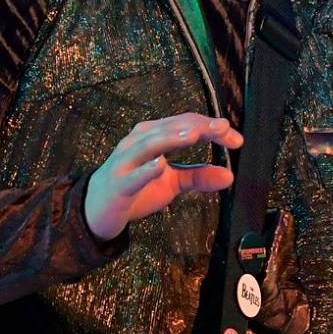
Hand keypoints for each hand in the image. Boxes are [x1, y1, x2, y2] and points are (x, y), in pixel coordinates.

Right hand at [84, 113, 241, 241]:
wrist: (96, 209)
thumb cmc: (134, 189)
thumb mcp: (171, 183)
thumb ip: (198, 177)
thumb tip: (229, 176)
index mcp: (153, 137)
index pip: (186, 124)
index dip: (211, 128)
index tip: (236, 139)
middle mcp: (138, 142)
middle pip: (171, 128)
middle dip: (199, 128)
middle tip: (224, 129)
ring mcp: (126, 161)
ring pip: (150, 144)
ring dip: (172, 138)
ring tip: (195, 134)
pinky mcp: (118, 183)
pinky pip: (132, 175)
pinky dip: (146, 169)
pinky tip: (160, 164)